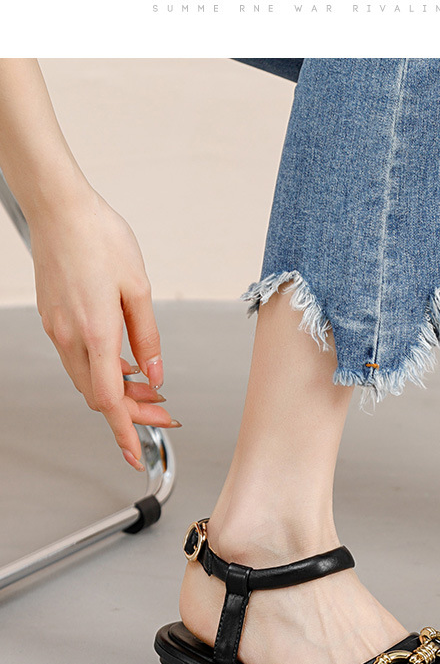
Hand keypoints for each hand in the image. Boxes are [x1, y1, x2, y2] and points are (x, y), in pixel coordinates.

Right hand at [30, 186, 178, 470]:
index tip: (135, 456)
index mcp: (96, 332)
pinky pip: (79, 360)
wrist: (60, 208)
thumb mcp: (139, 289)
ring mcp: (57, 328)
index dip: (124, 432)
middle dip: (132, 412)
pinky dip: (104, 371)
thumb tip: (155, 374)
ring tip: (151, 391)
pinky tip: (126, 365)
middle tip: (162, 414)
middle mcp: (71, 336)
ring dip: (119, 392)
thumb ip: (148, 338)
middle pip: (100, 396)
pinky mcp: (54, 319)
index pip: (109, 400)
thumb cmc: (100, 237)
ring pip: (88, 380)